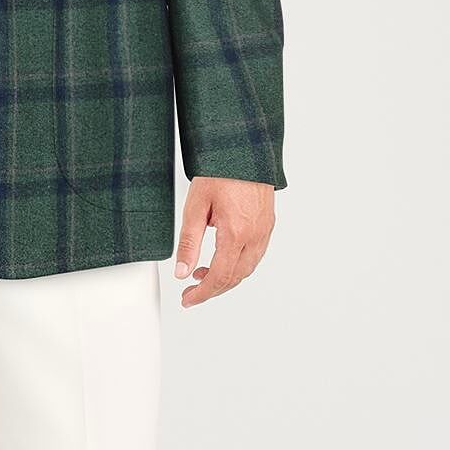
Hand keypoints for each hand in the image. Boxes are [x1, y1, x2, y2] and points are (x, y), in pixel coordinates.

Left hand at [173, 177, 274, 306]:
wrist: (244, 149)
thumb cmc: (220, 172)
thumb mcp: (196, 207)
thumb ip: (189, 243)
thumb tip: (182, 271)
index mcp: (236, 233)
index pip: (219, 276)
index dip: (202, 293)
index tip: (188, 299)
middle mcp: (255, 236)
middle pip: (235, 278)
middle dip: (212, 290)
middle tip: (191, 293)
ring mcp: (264, 231)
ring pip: (247, 269)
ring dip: (225, 278)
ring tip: (201, 275)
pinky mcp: (267, 224)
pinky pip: (255, 256)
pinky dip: (238, 265)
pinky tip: (222, 259)